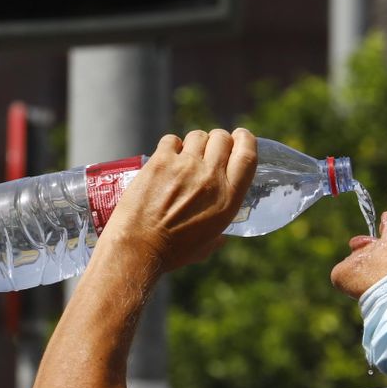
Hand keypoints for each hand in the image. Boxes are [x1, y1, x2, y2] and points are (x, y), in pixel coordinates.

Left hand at [101, 128, 257, 273]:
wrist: (139, 247)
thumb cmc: (173, 252)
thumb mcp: (207, 246)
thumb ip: (218, 235)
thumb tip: (220, 237)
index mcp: (228, 198)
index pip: (247, 155)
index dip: (245, 140)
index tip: (240, 137)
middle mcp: (210, 177)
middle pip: (222, 138)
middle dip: (217, 141)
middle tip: (208, 151)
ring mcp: (186, 166)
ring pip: (197, 136)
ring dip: (193, 144)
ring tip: (184, 157)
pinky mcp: (161, 161)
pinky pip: (171, 140)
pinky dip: (170, 147)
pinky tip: (165, 160)